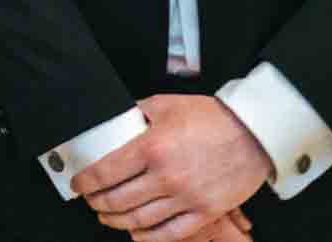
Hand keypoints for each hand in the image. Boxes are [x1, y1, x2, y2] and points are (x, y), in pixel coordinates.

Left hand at [72, 94, 270, 241]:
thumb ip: (136, 114)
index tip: (78, 184)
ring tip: (106, 215)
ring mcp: (186, 198)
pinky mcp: (205, 212)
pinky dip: (148, 237)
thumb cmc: (212, 117)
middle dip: (97, 203)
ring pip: (140, 220)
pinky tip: (136, 233)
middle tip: (90, 200)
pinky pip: (170, 233)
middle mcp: (166, 176)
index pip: (106, 172)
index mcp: (152, 147)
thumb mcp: (165, 104)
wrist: (254, 132)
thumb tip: (115, 123)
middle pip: (118, 200)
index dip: (85, 182)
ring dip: (116, 221)